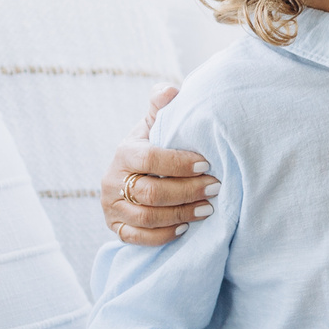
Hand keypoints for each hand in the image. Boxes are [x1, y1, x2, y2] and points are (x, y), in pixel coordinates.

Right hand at [101, 85, 218, 244]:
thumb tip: (170, 90)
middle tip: (216, 188)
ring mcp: (112, 206)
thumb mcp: (154, 124)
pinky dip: (163, 235)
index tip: (207, 164)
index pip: (150, 159)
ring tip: (208, 208)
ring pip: (146, 217)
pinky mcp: (116, 227)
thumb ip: (161, 105)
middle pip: (150, 193)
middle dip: (187, 192)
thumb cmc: (152, 147)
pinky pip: (137, 238)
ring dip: (181, 214)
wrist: (132, 175)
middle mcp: (112, 180)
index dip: (179, 163)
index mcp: (124, 152)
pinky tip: (186, 227)